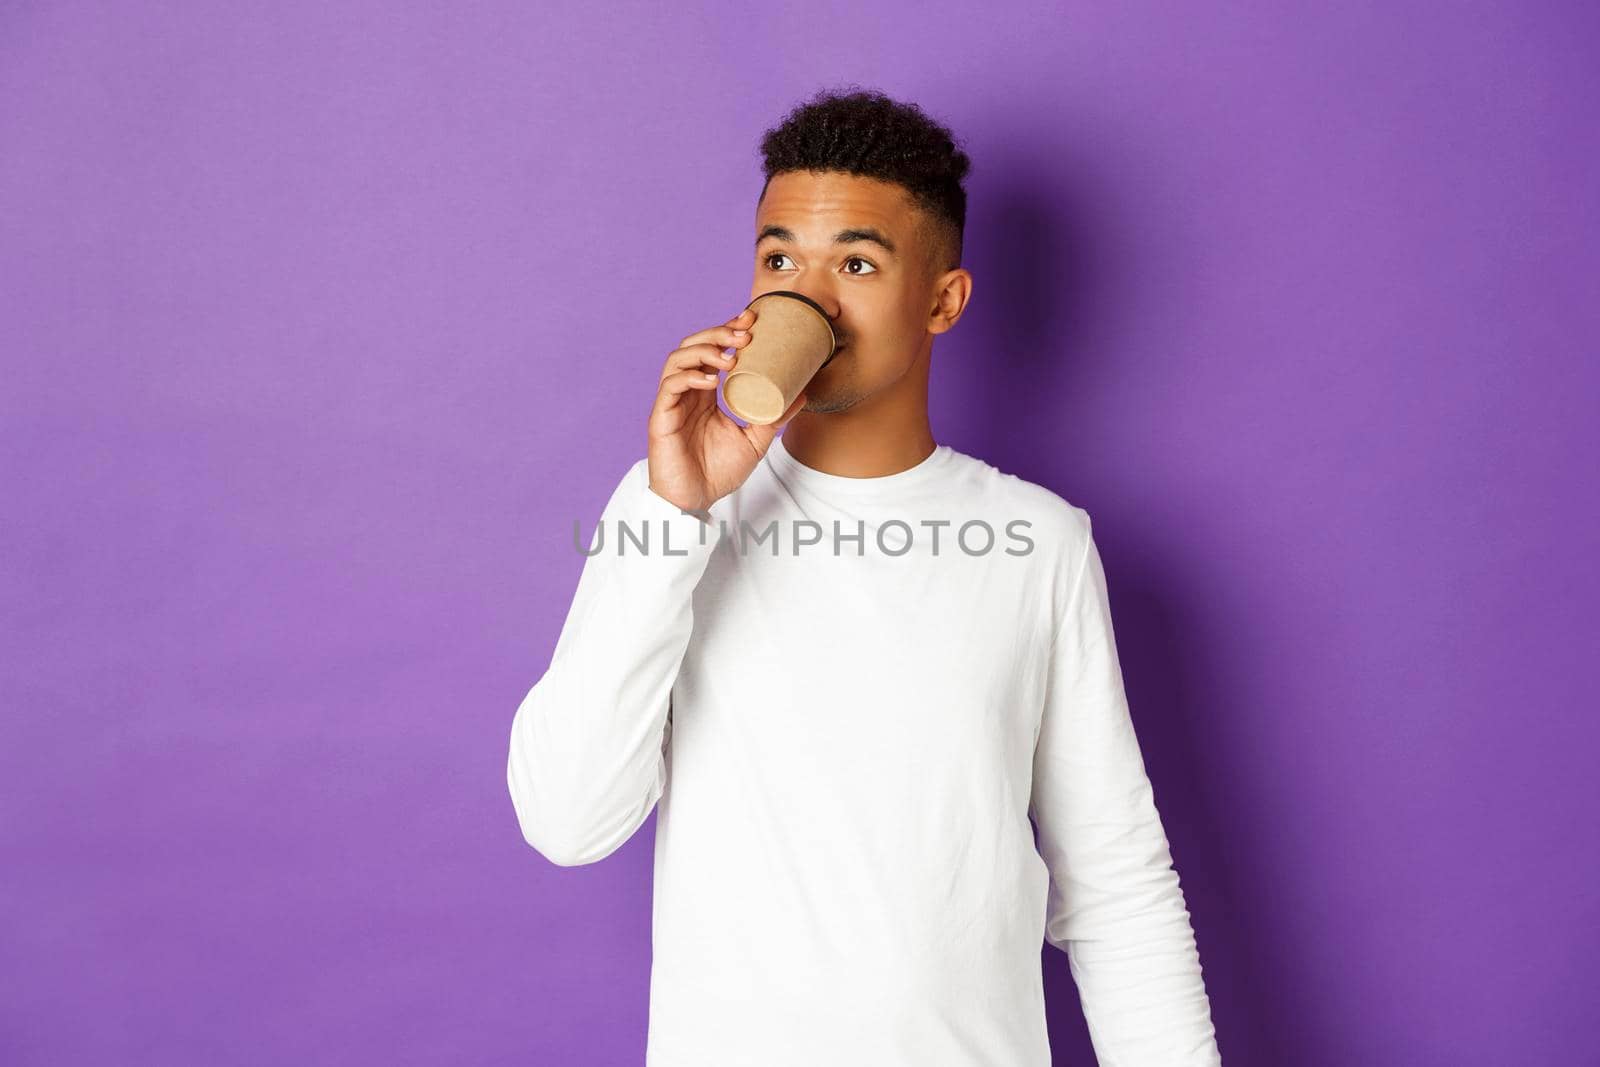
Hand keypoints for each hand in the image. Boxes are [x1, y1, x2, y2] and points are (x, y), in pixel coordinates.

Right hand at [646, 305, 806, 514]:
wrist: (695, 502)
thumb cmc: (717, 472)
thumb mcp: (755, 441)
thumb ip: (774, 417)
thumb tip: (803, 394)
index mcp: (705, 393)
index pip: (712, 351)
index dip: (727, 330)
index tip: (752, 319)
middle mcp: (686, 392)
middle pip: (693, 346)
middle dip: (718, 333)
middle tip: (745, 333)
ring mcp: (672, 403)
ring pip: (678, 359)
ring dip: (705, 351)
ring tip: (730, 357)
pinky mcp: (661, 417)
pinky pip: (670, 387)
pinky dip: (690, 378)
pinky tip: (711, 382)